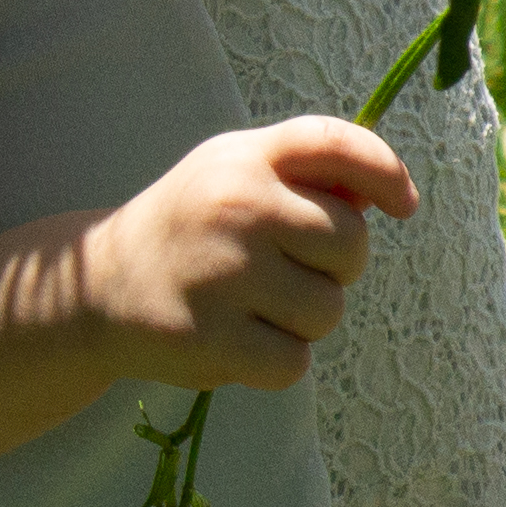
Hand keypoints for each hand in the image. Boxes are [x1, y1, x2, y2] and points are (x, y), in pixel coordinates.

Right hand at [78, 118, 420, 390]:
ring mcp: (221, 274)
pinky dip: (277, 361)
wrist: (100, 286)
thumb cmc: (195, 226)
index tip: (405, 204)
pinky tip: (238, 339)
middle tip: (291, 270)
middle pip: (351, 244)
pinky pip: (294, 362)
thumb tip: (387, 193)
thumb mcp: (237, 174)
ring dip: (306, 319)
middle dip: (338, 266)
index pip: (335, 144)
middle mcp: (235, 207)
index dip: (386, 171)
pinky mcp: (210, 339)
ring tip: (254, 305)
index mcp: (245, 159)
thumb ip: (308, 174)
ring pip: (328, 310)